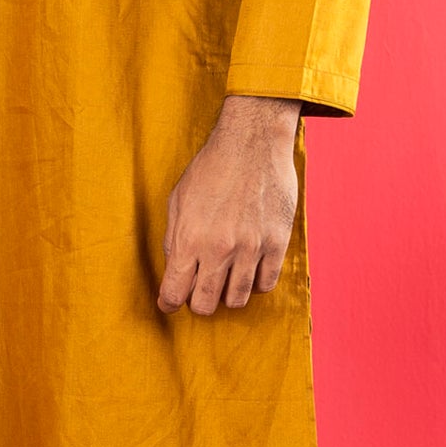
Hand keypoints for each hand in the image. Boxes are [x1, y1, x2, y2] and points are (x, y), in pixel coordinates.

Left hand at [157, 94, 301, 315]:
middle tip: (199, 291)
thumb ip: (174, 238)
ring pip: (237, 300)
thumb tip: (175, 268)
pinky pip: (266, 284)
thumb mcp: (178, 199)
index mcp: (189, 238)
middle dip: (198, 303)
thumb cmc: (212, 167)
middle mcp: (219, 249)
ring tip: (225, 279)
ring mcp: (251, 248)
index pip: (173, 292)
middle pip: (205, 304)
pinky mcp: (276, 243)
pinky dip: (255, 283)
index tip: (170, 302)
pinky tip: (249, 269)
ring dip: (227, 295)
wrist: (252, 141)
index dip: (168, 303)